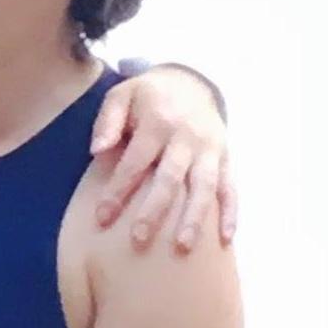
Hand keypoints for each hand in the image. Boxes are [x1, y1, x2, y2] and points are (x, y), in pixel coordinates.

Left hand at [89, 67, 235, 250]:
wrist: (192, 81)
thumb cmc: (149, 96)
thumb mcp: (122, 94)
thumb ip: (107, 120)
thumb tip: (96, 150)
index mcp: (158, 122)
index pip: (135, 162)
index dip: (118, 191)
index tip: (102, 218)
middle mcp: (187, 137)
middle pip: (170, 178)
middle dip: (154, 210)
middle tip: (138, 240)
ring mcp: (210, 149)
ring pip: (204, 186)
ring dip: (194, 217)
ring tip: (183, 246)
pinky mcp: (226, 158)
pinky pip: (231, 187)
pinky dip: (231, 212)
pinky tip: (225, 238)